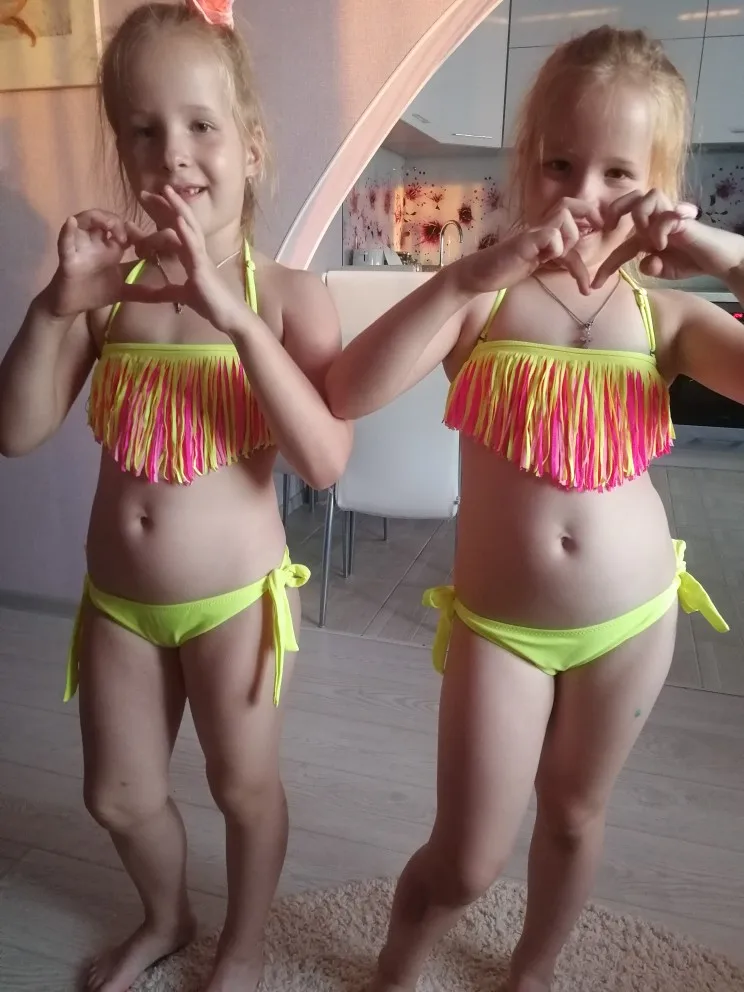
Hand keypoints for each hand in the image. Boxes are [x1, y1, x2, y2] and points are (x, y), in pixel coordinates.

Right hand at [46, 210, 146, 316]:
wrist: (71, 305)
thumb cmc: (95, 293)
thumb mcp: (125, 291)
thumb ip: (146, 292)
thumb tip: (172, 296)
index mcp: (112, 248)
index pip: (128, 231)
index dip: (142, 233)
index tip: (155, 242)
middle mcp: (97, 241)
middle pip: (107, 218)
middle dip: (119, 222)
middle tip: (130, 239)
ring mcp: (81, 245)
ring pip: (86, 220)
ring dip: (99, 218)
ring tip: (112, 230)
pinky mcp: (67, 255)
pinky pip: (65, 240)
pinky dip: (67, 230)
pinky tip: (71, 222)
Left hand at [133, 186, 245, 332]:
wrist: (231, 317)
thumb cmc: (212, 305)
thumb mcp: (183, 295)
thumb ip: (166, 291)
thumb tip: (148, 291)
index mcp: (192, 256)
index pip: (175, 230)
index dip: (162, 215)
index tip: (146, 201)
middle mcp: (197, 252)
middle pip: (182, 221)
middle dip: (165, 205)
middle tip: (146, 191)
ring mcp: (202, 258)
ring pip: (190, 227)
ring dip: (178, 208)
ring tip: (166, 191)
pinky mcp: (203, 269)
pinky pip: (194, 247)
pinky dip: (186, 232)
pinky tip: (178, 219)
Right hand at [454, 198, 603, 296]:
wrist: (478, 275)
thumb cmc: (507, 267)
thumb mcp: (541, 262)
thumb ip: (560, 254)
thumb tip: (581, 249)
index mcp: (545, 228)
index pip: (572, 209)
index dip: (591, 214)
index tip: (602, 228)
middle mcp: (540, 226)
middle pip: (570, 203)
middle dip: (589, 214)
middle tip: (600, 229)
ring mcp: (531, 233)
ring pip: (564, 220)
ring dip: (570, 239)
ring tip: (561, 258)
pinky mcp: (523, 243)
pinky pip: (550, 236)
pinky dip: (556, 247)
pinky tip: (548, 260)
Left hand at [592, 189, 720, 286]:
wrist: (717, 261)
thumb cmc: (690, 261)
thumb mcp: (663, 270)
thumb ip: (650, 267)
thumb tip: (644, 263)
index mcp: (646, 234)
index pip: (619, 245)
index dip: (606, 266)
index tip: (594, 285)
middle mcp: (655, 221)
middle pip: (631, 197)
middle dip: (615, 208)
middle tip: (610, 227)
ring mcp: (669, 216)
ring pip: (646, 196)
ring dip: (639, 214)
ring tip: (644, 235)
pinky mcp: (683, 219)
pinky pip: (665, 216)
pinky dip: (659, 230)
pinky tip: (662, 245)